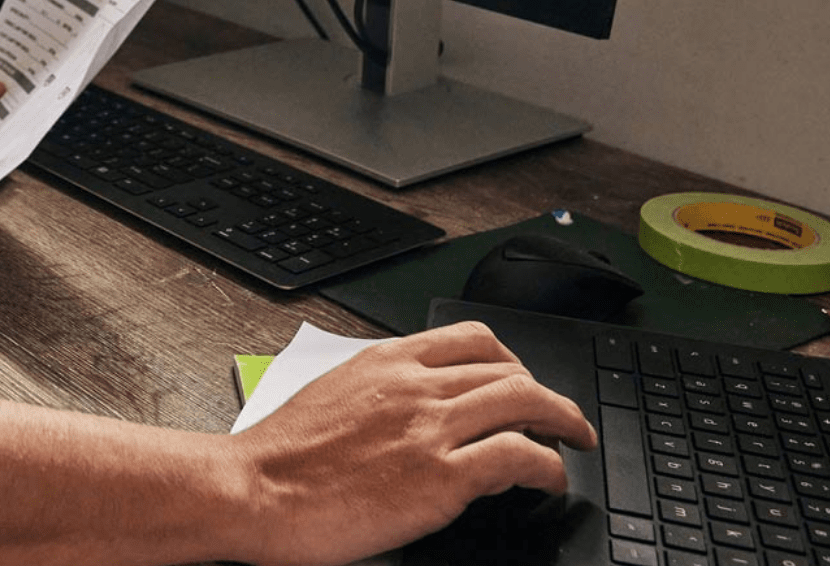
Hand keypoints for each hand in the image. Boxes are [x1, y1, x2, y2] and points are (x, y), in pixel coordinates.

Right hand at [227, 321, 597, 565]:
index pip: (472, 339)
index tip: (523, 379)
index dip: (512, 359)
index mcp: (388, 361)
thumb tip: (421, 407)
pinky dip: (547, 466)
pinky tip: (551, 480)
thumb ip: (384, 391)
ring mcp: (430, 428)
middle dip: (545, 392)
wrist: (255, 491)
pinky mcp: (440, 478)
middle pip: (508, 369)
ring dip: (563, 421)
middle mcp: (415, 384)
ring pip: (525, 402)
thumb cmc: (281, 457)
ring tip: (575, 440)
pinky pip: (517, 457)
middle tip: (561, 417)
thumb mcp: (336, 395)